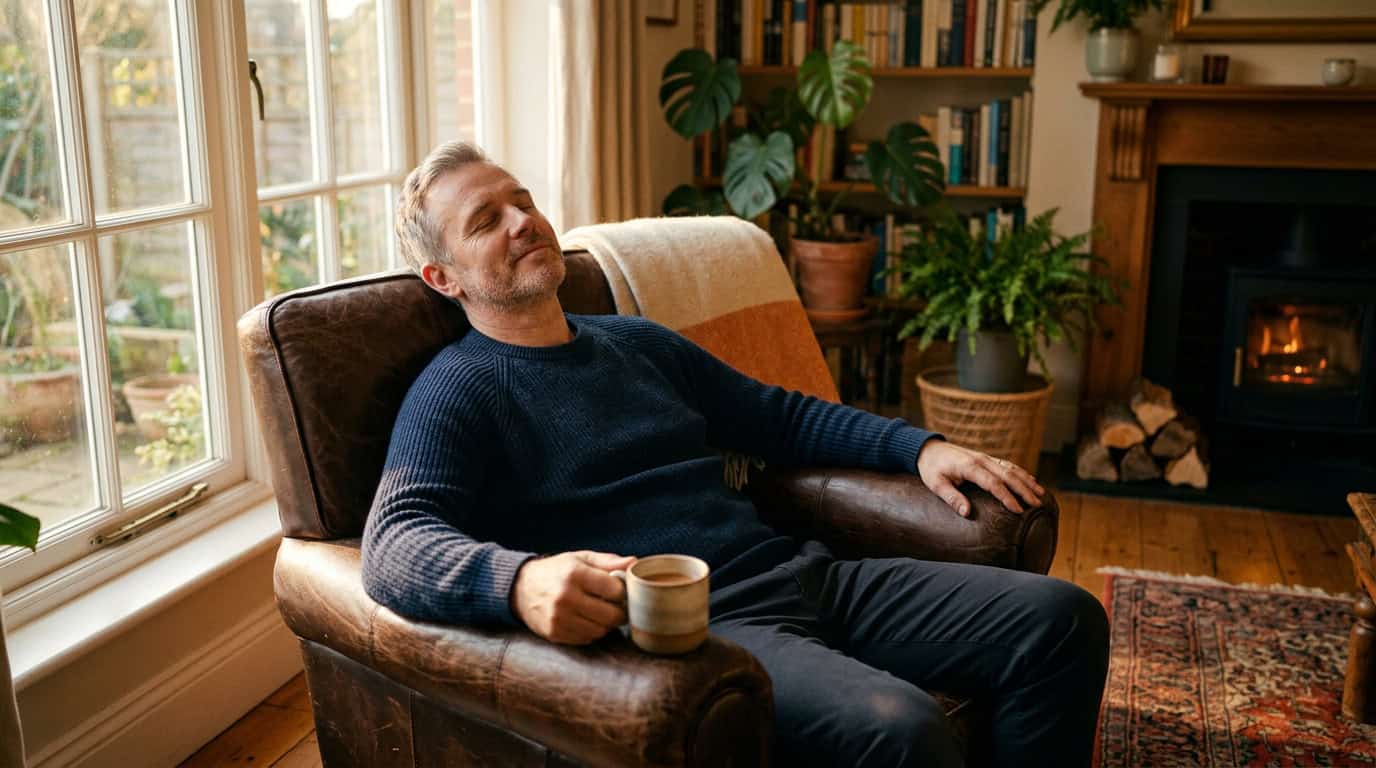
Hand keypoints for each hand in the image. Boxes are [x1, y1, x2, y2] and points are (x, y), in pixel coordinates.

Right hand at [512, 550, 636, 644]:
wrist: (520, 588)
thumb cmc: (556, 571)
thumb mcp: (580, 559)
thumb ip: (609, 561)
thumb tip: (635, 563)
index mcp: (574, 574)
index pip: (615, 590)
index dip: (623, 591)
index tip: (619, 590)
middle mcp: (566, 597)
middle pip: (612, 615)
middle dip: (619, 611)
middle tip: (616, 605)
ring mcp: (559, 618)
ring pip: (601, 630)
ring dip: (606, 623)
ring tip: (600, 611)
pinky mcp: (555, 634)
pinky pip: (587, 639)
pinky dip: (592, 631)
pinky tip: (586, 619)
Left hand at [916, 439, 1044, 516]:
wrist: (929, 449)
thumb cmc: (931, 468)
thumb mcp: (936, 484)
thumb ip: (951, 498)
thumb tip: (967, 513)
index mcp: (970, 467)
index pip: (993, 484)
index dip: (1007, 497)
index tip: (1019, 510)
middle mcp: (981, 460)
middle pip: (1008, 475)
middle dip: (1024, 490)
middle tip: (1037, 504)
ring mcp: (985, 458)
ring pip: (1011, 468)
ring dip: (1027, 481)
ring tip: (1041, 494)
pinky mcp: (986, 458)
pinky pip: (1007, 465)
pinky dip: (1021, 473)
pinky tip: (1031, 481)